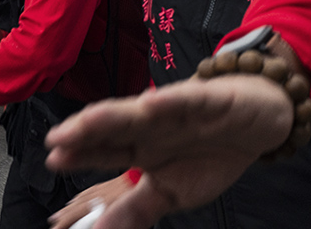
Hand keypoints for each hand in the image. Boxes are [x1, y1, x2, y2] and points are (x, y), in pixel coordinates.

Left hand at [44, 74, 292, 228]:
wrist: (258, 123)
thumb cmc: (208, 155)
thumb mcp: (170, 192)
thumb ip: (134, 210)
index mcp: (139, 148)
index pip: (102, 151)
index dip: (78, 154)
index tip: (52, 159)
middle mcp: (149, 126)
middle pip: (112, 128)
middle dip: (84, 133)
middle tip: (56, 139)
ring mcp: (174, 111)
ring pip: (138, 111)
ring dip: (113, 115)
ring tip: (87, 120)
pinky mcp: (205, 101)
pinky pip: (184, 101)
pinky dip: (168, 101)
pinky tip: (151, 102)